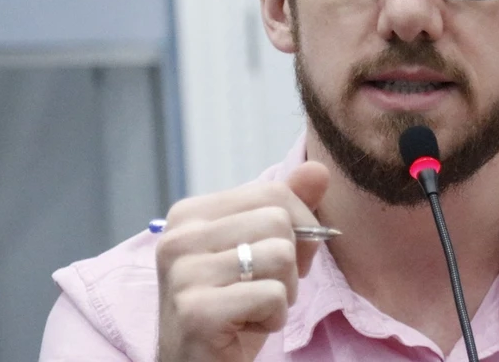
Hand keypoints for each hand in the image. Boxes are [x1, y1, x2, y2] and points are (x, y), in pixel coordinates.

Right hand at [155, 161, 329, 361]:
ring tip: (251, 310)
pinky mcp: (197, 310)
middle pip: (279, 222)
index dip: (298, 228)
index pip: (272, 192)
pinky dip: (273, 319)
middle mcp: (179, 237)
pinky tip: (244, 329)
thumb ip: (288, 210)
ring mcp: (184, 273)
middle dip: (289, 265)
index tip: (279, 262)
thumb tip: (319, 169)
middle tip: (261, 292)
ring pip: (280, 256)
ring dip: (282, 294)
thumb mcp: (261, 254)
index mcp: (190, 214)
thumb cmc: (231, 310)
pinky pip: (273, 296)